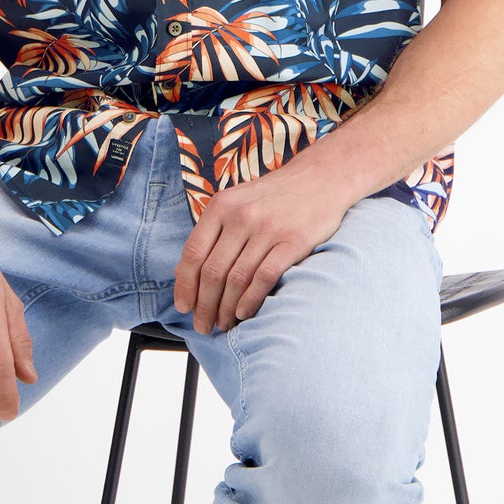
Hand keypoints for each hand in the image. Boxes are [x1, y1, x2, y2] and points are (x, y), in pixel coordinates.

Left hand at [174, 162, 351, 333]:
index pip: (193, 253)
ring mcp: (268, 228)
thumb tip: (183, 271)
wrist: (321, 177)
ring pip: (236, 279)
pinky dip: (250, 300)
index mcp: (222, 206)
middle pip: (213, 271)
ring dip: (226, 308)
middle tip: (204, 326)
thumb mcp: (236, 202)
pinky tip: (244, 313)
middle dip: (204, 305)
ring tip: (224, 323)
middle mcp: (241, 216)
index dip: (185, 285)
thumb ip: (212, 233)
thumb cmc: (274, 195)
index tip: (183, 306)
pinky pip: (264, 278)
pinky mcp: (293, 241)